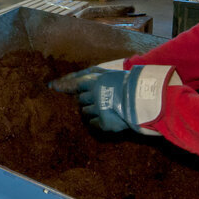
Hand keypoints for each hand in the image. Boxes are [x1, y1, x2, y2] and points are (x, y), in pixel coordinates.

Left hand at [51, 65, 176, 134]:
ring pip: (85, 112)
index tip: (53, 86)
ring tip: (104, 108)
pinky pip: (93, 123)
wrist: (146, 101)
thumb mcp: (114, 74)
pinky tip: (105, 118)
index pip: (75, 83)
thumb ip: (99, 76)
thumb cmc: (133, 84)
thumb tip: (85, 76)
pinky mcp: (103, 123)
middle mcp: (94, 95)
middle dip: (85, 99)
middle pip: (80, 99)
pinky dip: (97, 121)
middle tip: (95, 99)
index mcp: (96, 81)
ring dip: (91, 110)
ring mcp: (98, 110)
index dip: (64, 85)